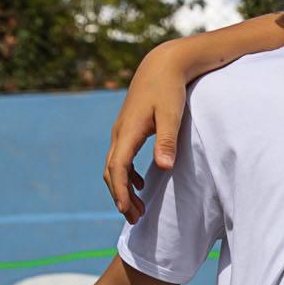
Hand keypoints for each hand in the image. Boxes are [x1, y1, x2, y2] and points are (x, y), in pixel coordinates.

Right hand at [102, 42, 191, 223]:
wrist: (162, 64)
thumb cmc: (169, 89)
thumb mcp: (171, 115)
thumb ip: (166, 141)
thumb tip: (162, 167)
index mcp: (128, 131)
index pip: (117, 167)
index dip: (120, 191)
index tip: (125, 210)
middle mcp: (119, 133)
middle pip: (112, 171)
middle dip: (120, 196)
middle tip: (134, 219)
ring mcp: (121, 131)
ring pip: (114, 166)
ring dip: (122, 188)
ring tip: (137, 209)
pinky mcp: (128, 129)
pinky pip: (120, 158)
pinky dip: (126, 175)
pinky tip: (140, 184)